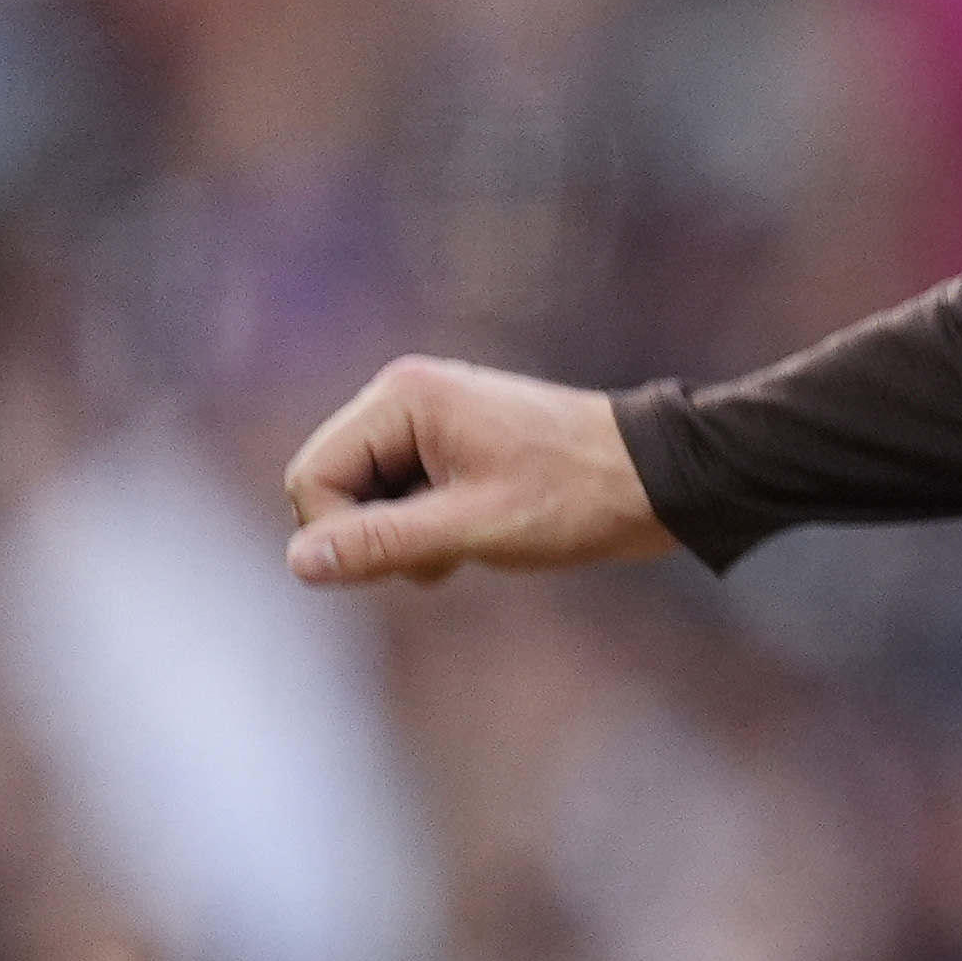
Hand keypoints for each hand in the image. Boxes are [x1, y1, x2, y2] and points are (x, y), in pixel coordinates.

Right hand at [281, 358, 671, 588]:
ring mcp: (429, 418)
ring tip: (469, 544)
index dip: (340, 535)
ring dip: (405, 537)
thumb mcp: (473, 529)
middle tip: (445, 555)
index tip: (406, 561)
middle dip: (376, 535)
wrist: (662, 479)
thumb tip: (299, 563)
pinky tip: (474, 539)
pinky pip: (403, 496)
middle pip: (334, 486)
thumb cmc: (577, 497)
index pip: (313, 479)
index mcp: (403, 398)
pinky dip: (428, 528)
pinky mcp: (451, 443)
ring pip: (368, 498)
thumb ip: (382, 543)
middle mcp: (406, 396)